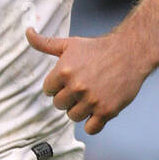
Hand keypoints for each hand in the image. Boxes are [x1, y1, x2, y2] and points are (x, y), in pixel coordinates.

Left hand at [25, 27, 147, 134]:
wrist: (131, 52)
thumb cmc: (98, 48)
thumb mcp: (70, 44)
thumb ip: (45, 43)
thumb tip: (27, 31)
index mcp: (63, 71)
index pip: (48, 90)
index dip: (58, 85)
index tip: (71, 79)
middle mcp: (76, 87)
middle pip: (59, 105)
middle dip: (68, 97)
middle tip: (83, 86)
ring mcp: (92, 100)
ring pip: (73, 117)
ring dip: (80, 109)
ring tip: (91, 95)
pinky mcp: (107, 111)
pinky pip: (91, 129)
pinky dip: (93, 123)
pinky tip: (98, 110)